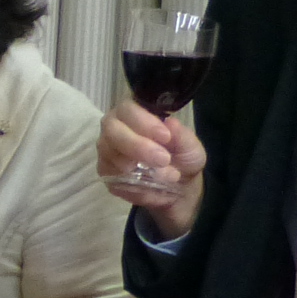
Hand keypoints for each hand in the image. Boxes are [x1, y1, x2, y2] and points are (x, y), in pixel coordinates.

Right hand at [99, 98, 206, 236]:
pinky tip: (148, 183)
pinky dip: (130, 179)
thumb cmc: (182, 159)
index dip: (143, 121)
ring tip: (165, 175)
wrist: (179, 188)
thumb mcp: (191, 148)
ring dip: (137, 164)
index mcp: (136, 113)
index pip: (128, 108)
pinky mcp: (105, 171)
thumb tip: (170, 123)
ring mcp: (107, 149)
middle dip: (136, 144)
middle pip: (112, 128)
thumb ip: (182, 136)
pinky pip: (110, 173)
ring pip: (109, 151)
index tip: (165, 137)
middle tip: (162, 159)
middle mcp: (116, 127)